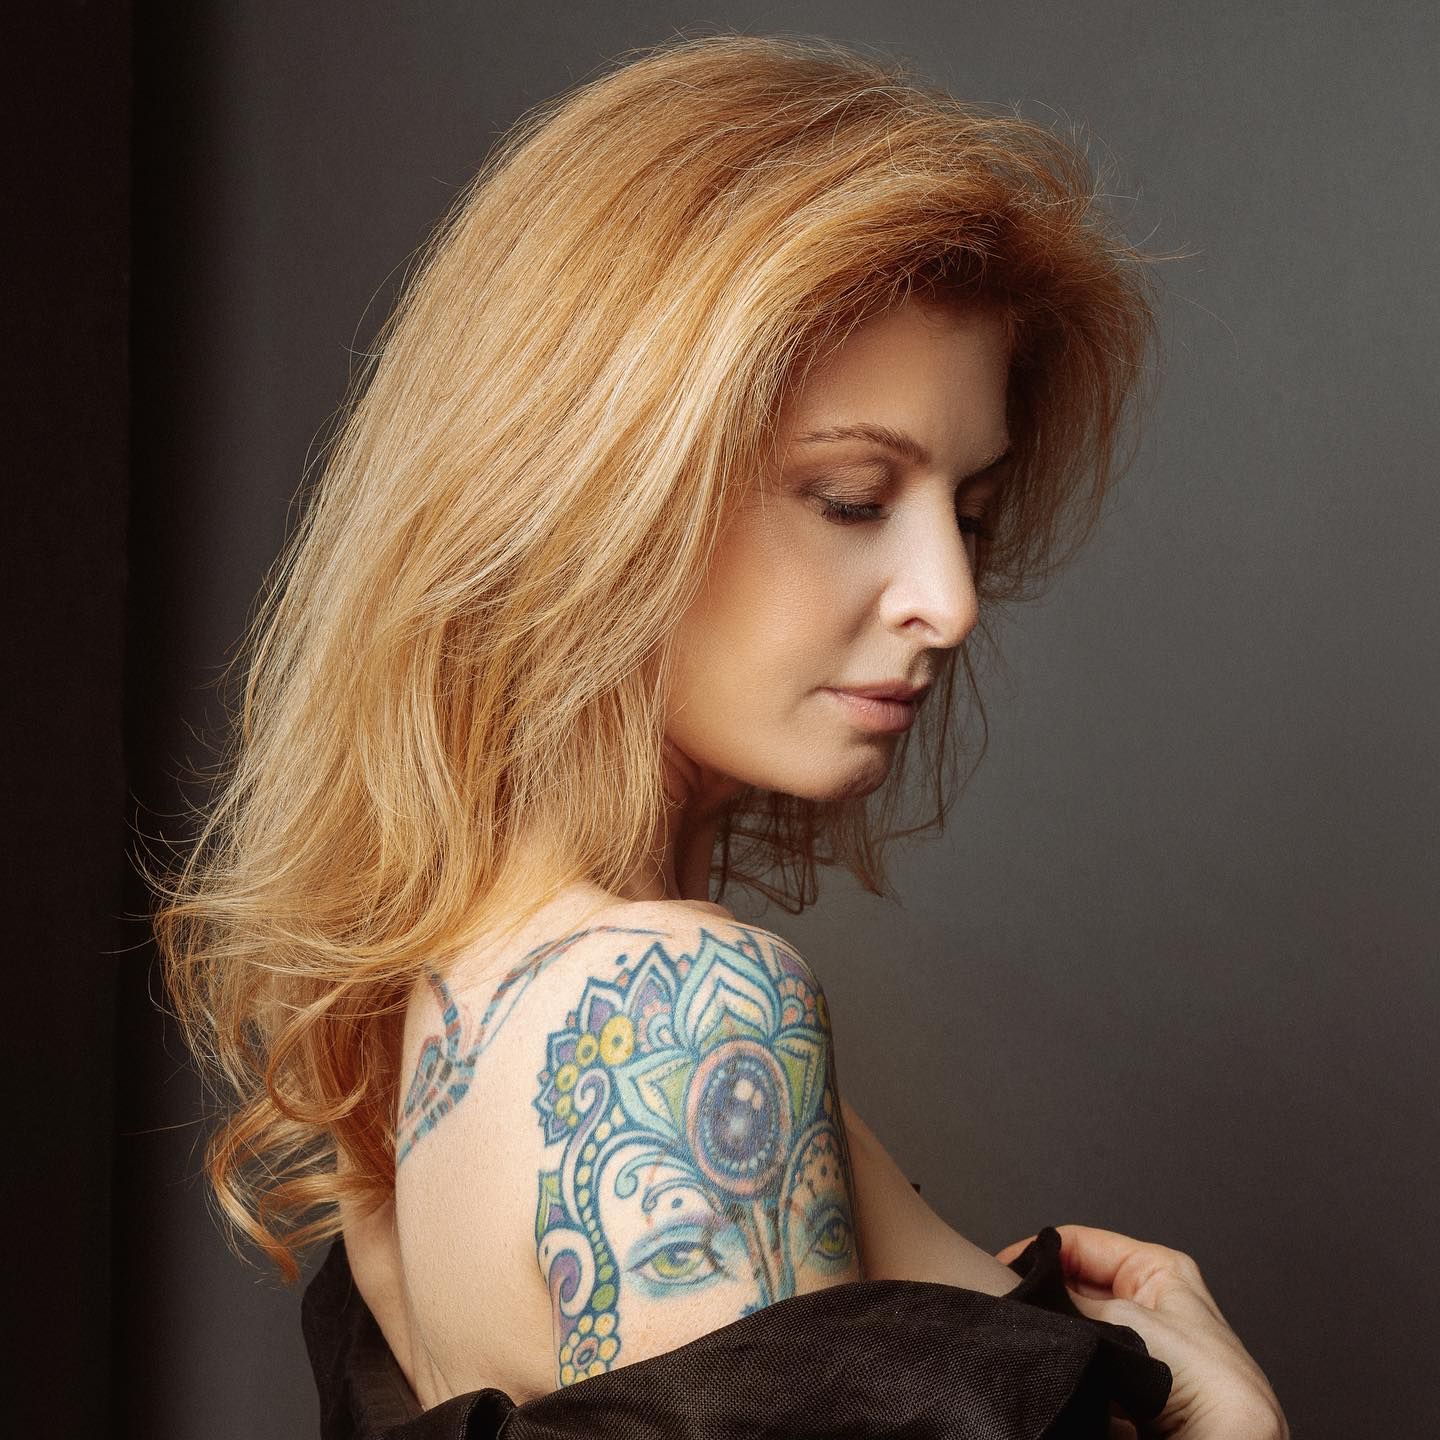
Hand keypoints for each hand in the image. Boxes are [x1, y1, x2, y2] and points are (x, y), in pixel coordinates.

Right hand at [995, 1225, 1288, 1439]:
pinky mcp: (1125, 1392)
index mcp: (1158, 1271)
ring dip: (1057, 1339)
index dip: (1039, 1253)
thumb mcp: (1127, 1319)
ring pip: (1075, 1332)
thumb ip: (1071, 1299)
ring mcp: (1134, 1350)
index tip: (1002, 1269)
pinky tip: (1055, 1370)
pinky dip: (1066, 1372)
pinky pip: (1081, 1370)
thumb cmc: (1208, 1384)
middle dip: (1047, 1299)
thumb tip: (1025, 1289)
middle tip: (1018, 1307)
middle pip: (1074, 1288)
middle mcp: (1146, 1306)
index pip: (1081, 1244)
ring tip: (1040, 1339)